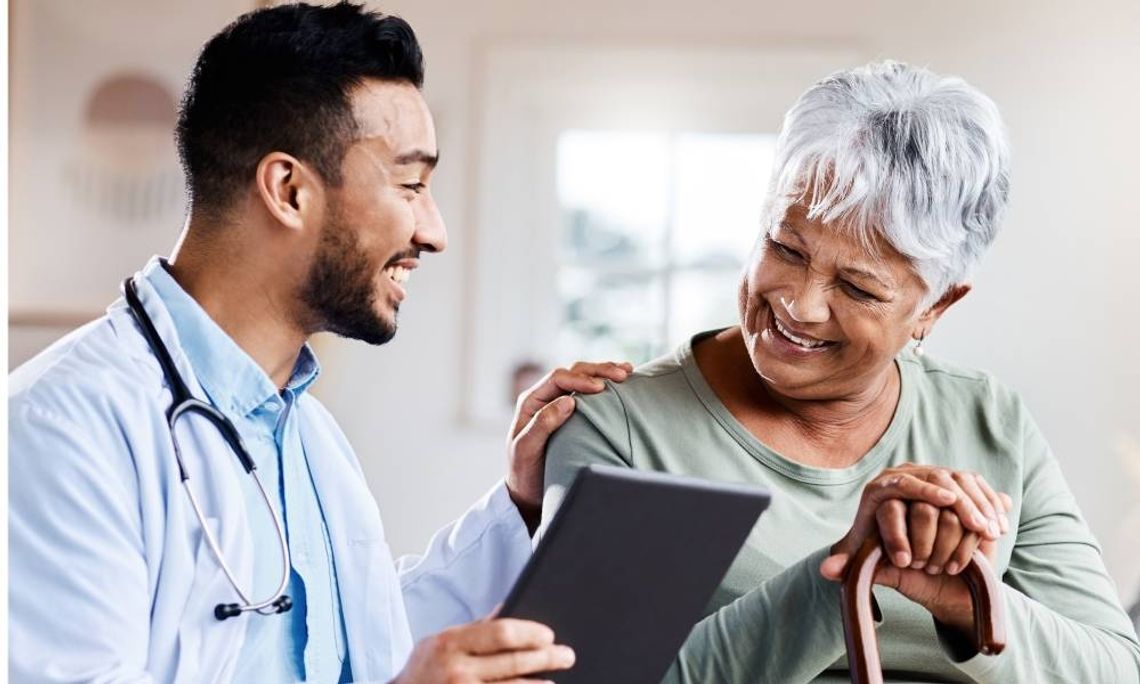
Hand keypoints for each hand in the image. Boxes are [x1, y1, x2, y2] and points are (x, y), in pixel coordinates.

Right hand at [393, 617, 574, 683]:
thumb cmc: (423, 670)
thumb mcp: (440, 642)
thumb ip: (475, 628)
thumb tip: (506, 609)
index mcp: (451, 643)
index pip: (500, 633)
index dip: (530, 633)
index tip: (549, 635)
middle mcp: (457, 670)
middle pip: (513, 662)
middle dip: (546, 658)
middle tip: (566, 655)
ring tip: (554, 680)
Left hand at [506, 361, 632, 528]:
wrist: (527, 490)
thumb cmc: (524, 472)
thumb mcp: (527, 449)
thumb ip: (543, 423)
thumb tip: (569, 401)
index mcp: (531, 401)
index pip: (557, 378)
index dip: (580, 379)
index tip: (601, 388)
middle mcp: (544, 397)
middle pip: (573, 372)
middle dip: (598, 371)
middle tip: (623, 374)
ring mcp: (558, 403)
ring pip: (583, 378)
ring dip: (604, 372)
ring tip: (627, 371)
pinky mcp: (571, 412)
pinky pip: (588, 393)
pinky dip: (605, 384)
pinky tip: (622, 383)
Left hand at [820, 465, 1012, 635]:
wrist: (914, 550)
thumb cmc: (888, 557)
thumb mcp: (869, 562)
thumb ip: (849, 566)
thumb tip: (827, 571)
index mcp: (879, 490)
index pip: (900, 483)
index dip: (923, 491)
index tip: (945, 502)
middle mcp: (905, 475)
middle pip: (935, 477)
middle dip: (958, 501)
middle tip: (975, 524)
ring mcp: (933, 475)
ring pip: (960, 480)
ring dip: (978, 505)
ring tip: (989, 529)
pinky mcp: (957, 482)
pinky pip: (977, 485)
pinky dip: (990, 503)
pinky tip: (998, 526)